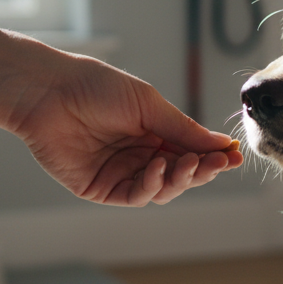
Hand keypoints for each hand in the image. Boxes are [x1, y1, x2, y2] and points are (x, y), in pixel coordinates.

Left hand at [0, 28, 241, 205]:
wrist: (49, 92)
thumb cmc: (95, 88)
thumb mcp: (149, 105)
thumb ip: (183, 129)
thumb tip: (221, 144)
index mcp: (153, 133)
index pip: (190, 151)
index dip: (212, 156)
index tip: (233, 156)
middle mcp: (140, 155)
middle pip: (181, 175)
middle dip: (201, 170)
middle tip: (216, 163)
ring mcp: (121, 173)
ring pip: (162, 190)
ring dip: (179, 179)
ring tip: (186, 163)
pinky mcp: (101, 189)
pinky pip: (136, 196)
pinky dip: (151, 186)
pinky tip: (157, 168)